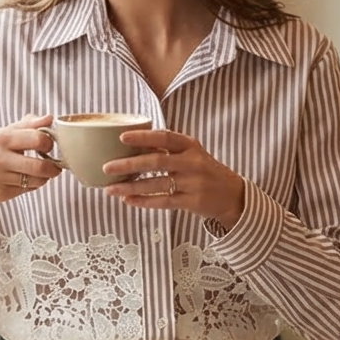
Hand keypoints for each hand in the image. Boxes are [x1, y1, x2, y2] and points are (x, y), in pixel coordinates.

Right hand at [0, 114, 62, 210]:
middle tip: (54, 165)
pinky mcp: (0, 194)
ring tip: (41, 172)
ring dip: (44, 177)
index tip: (49, 146)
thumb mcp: (5, 132)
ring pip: (36, 181)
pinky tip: (25, 179)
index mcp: (1, 138)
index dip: (49, 143)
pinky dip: (32, 185)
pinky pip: (27, 190)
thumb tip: (50, 118)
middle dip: (53, 167)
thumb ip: (28, 125)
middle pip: (39, 166)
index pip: (37, 139)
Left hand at [102, 128, 244, 228]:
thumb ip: (167, 149)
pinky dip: (143, 201)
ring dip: (130, 187)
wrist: (232, 194)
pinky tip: (128, 200)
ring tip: (110, 188)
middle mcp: (192, 162)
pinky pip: (163, 202)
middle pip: (156, 162)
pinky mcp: (192, 202)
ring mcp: (193, 183)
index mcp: (190, 145)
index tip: (122, 137)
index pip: (164, 137)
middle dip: (129, 165)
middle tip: (107, 167)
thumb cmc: (204, 170)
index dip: (143, 137)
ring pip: (156, 184)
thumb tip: (130, 145)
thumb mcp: (191, 153)